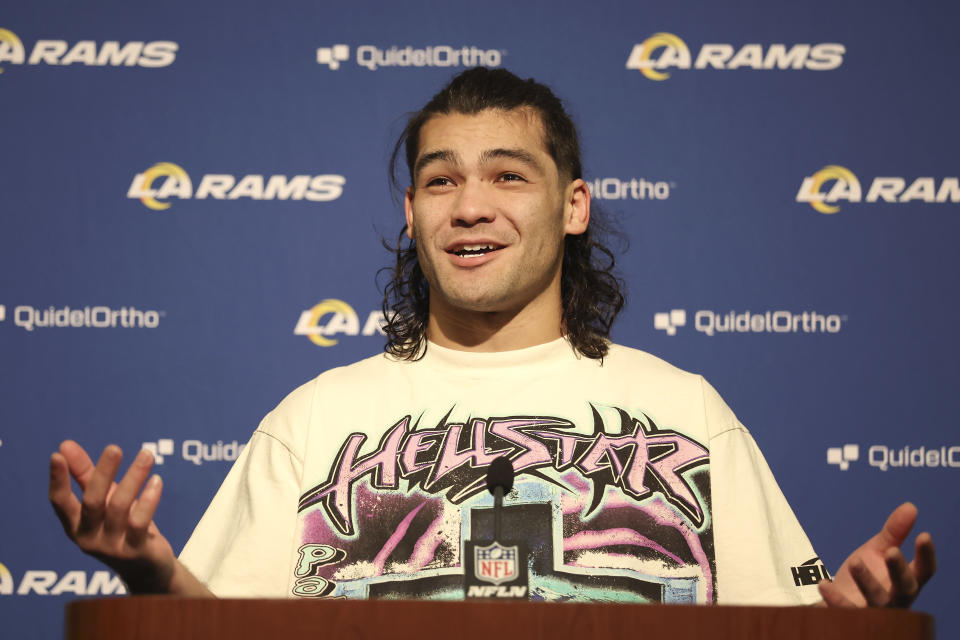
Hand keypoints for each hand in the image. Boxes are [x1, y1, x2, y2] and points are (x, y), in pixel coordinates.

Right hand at [49, 440, 175, 593]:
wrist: (148, 569)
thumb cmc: (121, 527)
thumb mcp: (103, 501)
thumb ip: (84, 474)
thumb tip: (65, 445)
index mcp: (75, 526)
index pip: (60, 503)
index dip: (57, 480)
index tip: (57, 455)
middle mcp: (88, 538)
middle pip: (92, 502)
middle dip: (103, 473)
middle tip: (114, 448)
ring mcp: (111, 547)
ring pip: (119, 507)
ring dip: (133, 477)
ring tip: (146, 454)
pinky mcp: (135, 551)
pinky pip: (140, 521)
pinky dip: (149, 499)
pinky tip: (157, 480)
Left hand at [818, 502, 935, 607]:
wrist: (837, 599)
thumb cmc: (866, 575)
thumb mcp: (878, 551)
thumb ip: (894, 533)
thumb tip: (911, 506)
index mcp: (906, 581)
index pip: (924, 571)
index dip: (926, 555)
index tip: (924, 535)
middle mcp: (896, 599)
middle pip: (904, 588)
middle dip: (899, 570)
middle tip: (891, 551)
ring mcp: (876, 610)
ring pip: (877, 600)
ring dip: (867, 581)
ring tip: (855, 562)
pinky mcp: (853, 618)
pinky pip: (846, 611)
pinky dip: (836, 600)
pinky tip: (823, 584)